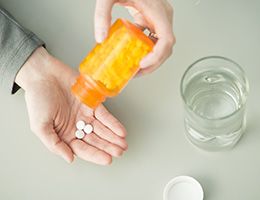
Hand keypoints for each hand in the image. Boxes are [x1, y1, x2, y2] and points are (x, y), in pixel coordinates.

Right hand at [15, 47, 127, 164]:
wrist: (43, 75)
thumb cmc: (37, 99)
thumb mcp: (40, 126)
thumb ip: (54, 144)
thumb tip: (70, 159)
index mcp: (65, 135)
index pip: (83, 148)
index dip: (95, 155)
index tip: (107, 159)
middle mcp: (77, 126)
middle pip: (95, 140)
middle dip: (108, 147)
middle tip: (120, 152)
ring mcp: (85, 115)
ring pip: (102, 129)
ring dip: (113, 137)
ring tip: (123, 144)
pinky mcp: (92, 103)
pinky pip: (104, 115)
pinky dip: (113, 123)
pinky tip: (120, 131)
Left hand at [94, 0, 175, 75]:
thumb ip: (102, 15)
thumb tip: (100, 38)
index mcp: (157, 10)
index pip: (167, 39)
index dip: (157, 56)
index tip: (143, 64)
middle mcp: (162, 16)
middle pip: (165, 47)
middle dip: (153, 64)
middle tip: (137, 72)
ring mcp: (159, 18)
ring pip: (161, 46)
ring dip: (150, 59)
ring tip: (135, 68)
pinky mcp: (152, 19)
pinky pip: (153, 39)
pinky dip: (145, 50)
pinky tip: (133, 54)